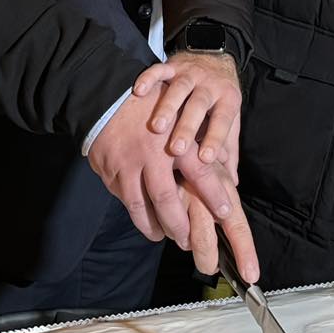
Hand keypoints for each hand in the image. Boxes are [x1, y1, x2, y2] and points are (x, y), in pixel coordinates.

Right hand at [87, 86, 259, 281]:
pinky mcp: (105, 166)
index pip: (200, 174)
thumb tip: (229, 174)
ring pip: (138, 205)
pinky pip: (119, 195)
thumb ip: (202, 143)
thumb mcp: (183, 115)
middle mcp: (149, 152)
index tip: (227, 215)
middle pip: (165, 200)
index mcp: (173, 138)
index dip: (214, 196)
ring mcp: (123, 161)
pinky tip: (141, 214)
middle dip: (178, 226)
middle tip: (188, 241)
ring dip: (151, 225)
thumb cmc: (154, 103)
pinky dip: (132, 208)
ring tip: (163, 235)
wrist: (108, 91)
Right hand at [135, 50, 240, 182]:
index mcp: (227, 100)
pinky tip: (139, 92)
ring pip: (178, 89)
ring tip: (157, 128)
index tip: (206, 159)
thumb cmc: (217, 101)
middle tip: (176, 149)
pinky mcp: (172, 66)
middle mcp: (209, 86)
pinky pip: (159, 69)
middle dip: (187, 127)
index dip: (215, 138)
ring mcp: (189, 74)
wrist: (212, 60)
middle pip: (198, 105)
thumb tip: (231, 184)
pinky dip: (149, 78)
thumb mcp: (228, 121)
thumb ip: (227, 150)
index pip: (222, 121)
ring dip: (167, 108)